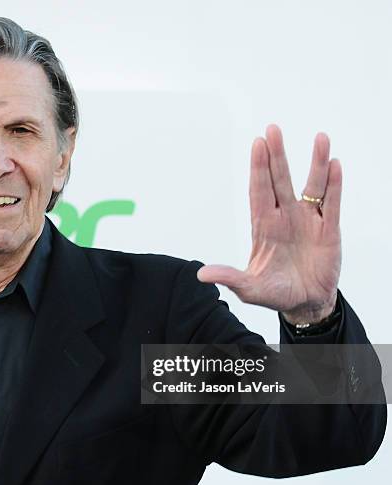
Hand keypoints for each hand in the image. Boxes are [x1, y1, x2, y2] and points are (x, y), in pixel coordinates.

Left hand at [197, 124, 340, 324]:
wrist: (305, 303)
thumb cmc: (275, 292)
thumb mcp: (249, 288)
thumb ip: (229, 278)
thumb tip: (201, 274)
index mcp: (264, 226)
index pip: (259, 191)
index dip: (258, 168)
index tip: (257, 144)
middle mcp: (285, 217)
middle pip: (281, 180)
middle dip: (277, 156)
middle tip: (273, 129)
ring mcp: (308, 221)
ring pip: (312, 186)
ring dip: (315, 163)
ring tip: (320, 138)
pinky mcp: (329, 231)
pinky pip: (333, 203)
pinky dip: (334, 185)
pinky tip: (335, 164)